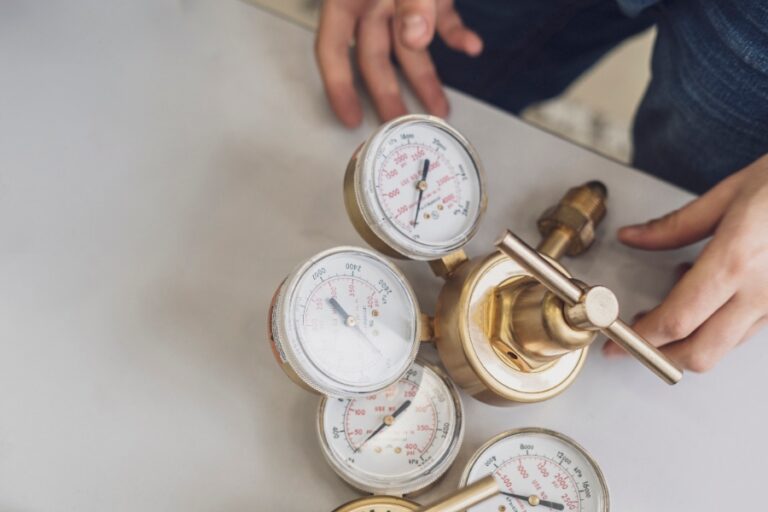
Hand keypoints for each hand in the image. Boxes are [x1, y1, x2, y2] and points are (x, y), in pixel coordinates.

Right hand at [315, 0, 482, 126]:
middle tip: (402, 125)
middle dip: (389, 94)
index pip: (332, 49)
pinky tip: (471, 47)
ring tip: (440, 108)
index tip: (350, 117)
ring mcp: (402, 0)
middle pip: (374, 58)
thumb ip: (409, 0)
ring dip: (426, 78)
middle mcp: (371, 1)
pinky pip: (444, 21)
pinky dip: (457, 36)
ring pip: (410, 48)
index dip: (339, 87)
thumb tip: (415, 36)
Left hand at [603, 155, 767, 371]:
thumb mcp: (730, 193)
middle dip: (660, 354)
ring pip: (724, 346)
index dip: (638, 337)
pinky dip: (718, 325)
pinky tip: (710, 294)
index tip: (615, 340)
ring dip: (689, 339)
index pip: (677, 319)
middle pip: (700, 352)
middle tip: (635, 337)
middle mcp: (762, 291)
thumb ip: (675, 225)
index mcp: (736, 259)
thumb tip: (634, 237)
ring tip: (671, 303)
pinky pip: (748, 331)